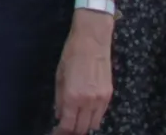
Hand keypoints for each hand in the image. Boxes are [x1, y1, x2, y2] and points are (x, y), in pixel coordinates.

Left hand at [54, 9, 113, 134]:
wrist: (93, 41)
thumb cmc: (71, 55)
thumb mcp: (59, 76)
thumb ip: (59, 99)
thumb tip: (59, 115)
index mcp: (72, 96)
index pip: (67, 125)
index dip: (61, 132)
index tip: (56, 132)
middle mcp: (87, 102)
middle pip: (81, 128)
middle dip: (72, 131)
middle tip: (65, 128)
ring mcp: (100, 100)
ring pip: (93, 124)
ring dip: (84, 125)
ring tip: (76, 121)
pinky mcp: (109, 95)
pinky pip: (101, 114)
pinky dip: (93, 117)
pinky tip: (86, 112)